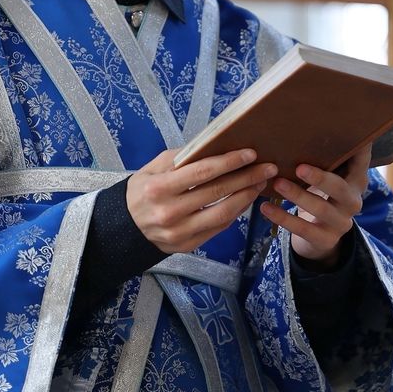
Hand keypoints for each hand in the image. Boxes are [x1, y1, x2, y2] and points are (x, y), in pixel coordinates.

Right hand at [128, 148, 276, 253]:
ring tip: (261, 183)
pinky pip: (219, 227)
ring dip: (247, 196)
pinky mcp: (188, 245)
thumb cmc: (142, 191)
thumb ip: (181, 158)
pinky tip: (246, 198)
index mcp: (159, 188)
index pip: (202, 172)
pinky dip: (236, 212)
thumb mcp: (152, 168)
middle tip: (268, 167)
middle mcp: (170, 212)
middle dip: (247, 177)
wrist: (124, 228)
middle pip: (218, 192)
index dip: (229, 162)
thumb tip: (214, 146)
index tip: (251, 153)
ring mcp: (180, 232)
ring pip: (224, 213)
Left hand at [261, 145, 369, 269]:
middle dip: (320, 178)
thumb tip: (317, 115)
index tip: (352, 136)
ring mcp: (341, 223)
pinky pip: (303, 230)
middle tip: (298, 167)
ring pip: (319, 209)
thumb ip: (327, 156)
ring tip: (276, 183)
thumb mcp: (329, 177)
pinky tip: (265, 208)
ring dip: (296, 196)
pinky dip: (283, 218)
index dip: (358, 150)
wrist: (321, 237)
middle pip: (339, 189)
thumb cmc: (321, 195)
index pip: (361, 161)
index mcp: (356, 181)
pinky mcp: (325, 240)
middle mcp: (353, 201)